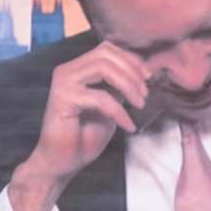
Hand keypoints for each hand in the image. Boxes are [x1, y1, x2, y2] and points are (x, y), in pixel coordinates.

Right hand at [6, 43, 151, 210]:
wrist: (62, 162)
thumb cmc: (84, 135)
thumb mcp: (109, 105)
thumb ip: (119, 86)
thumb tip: (142, 73)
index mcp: (78, 68)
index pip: (107, 48)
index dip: (131, 59)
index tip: (148, 77)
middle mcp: (68, 70)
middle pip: (106, 54)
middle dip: (132, 71)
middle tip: (144, 94)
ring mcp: (64, 82)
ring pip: (103, 68)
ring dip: (128, 85)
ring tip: (140, 105)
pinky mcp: (63, 99)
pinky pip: (100, 98)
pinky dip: (119, 111)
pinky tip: (128, 125)